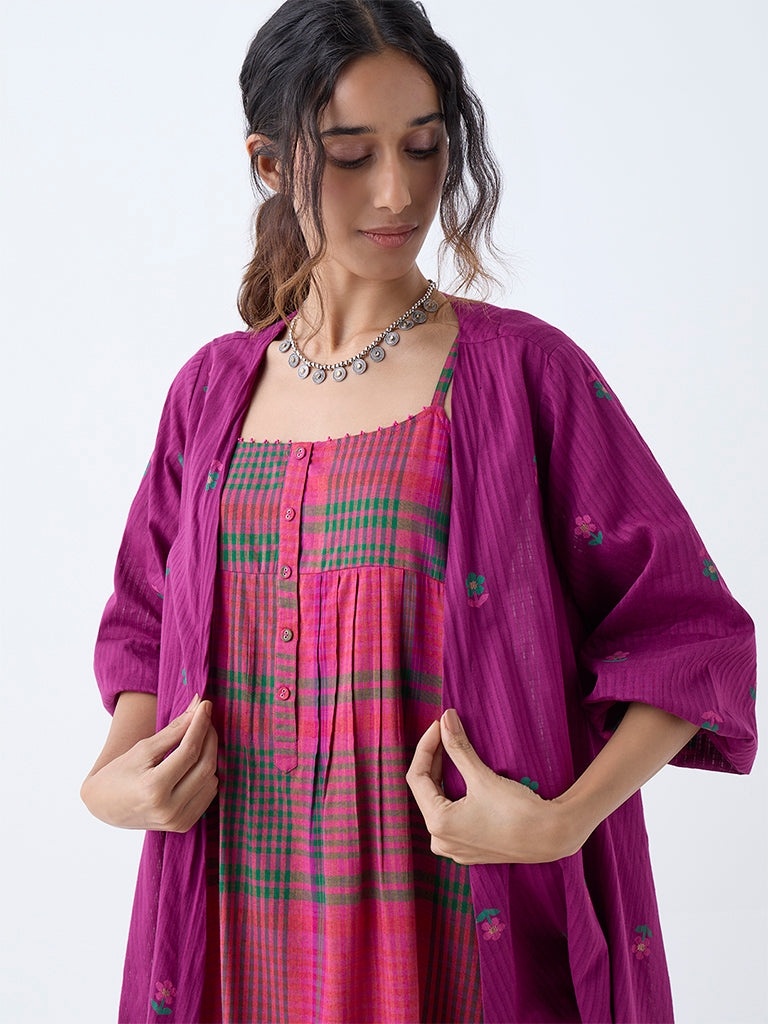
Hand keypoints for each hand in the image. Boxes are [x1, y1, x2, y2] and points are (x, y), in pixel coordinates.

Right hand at [81, 694, 218, 831]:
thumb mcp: (142, 749)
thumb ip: (173, 731)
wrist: (104, 806)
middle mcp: (169, 810)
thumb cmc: (119, 773)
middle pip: (205, 766)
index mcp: (154, 789)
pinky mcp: (184, 825)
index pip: (189, 751)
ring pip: (211, 779)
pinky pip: (208, 794)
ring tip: (198, 737)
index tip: (205, 705)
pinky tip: (197, 760)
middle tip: (204, 718)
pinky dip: (207, 774)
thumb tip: (198, 707)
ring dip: (210, 754)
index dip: (200, 725)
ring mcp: (178, 821)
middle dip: (209, 737)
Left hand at [405, 709, 570, 863]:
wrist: (552, 837)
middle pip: (426, 791)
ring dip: (443, 777)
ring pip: (437, 804)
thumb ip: (458, 747)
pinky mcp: (470, 849)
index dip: (426, 746)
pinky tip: (463, 778)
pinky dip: (453, 795)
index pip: (416, 777)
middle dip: (434, 759)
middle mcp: (440, 841)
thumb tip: (445, 719)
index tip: (439, 725)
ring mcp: (455, 848)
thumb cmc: (518, 810)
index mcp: (438, 824)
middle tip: (447, 733)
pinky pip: (451, 817)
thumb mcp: (482, 776)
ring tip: (453, 751)